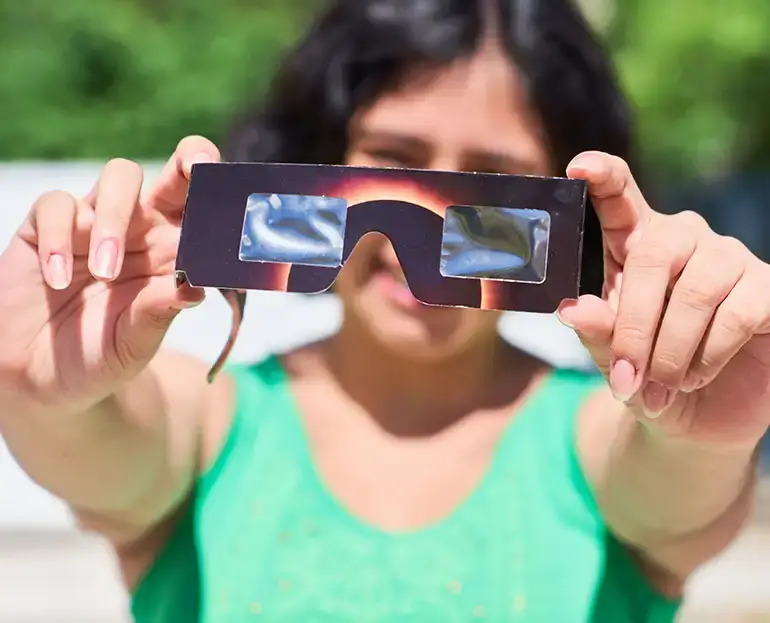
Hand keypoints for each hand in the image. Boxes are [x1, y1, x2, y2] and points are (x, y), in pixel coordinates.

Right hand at [0, 136, 220, 415]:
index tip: (236, 198)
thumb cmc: (101, 355)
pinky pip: (58, 205)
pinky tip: (55, 280)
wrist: (41, 377)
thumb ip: (160, 310)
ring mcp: (97, 223)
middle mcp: (144, 230)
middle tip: (192, 171)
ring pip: (120, 177)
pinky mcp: (49, 226)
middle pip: (174, 175)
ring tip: (104, 273)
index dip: (224, 197)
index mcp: (176, 254)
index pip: (207, 212)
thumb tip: (196, 287)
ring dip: (116, 218)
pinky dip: (59, 238)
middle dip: (189, 162)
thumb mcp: (136, 340)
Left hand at [559, 151, 769, 446]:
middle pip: (652, 252)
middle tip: (625, 377)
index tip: (579, 167)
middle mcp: (683, 239)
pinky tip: (695, 377)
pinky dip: (708, 355)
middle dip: (633, 323)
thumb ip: (597, 332)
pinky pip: (738, 313)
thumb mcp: (613, 361)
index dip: (602, 178)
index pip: (618, 198)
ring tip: (660, 389)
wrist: (699, 417)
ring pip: (695, 291)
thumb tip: (572, 309)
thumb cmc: (646, 376)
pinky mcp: (769, 287)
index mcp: (635, 246)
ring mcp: (729, 258)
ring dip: (670, 351)